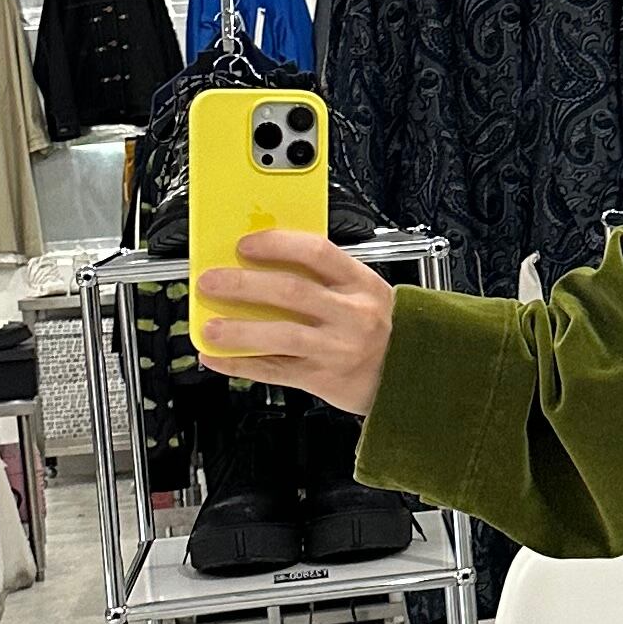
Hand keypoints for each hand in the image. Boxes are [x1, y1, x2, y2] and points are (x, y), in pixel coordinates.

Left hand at [194, 227, 397, 417]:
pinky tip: (218, 358)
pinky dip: (242, 365)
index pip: (316, 252)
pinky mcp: (324, 378)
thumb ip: (324, 279)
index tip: (245, 245)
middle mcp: (351, 314)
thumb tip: (263, 265)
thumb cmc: (383, 330)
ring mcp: (337, 348)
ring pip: (281, 335)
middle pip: (291, 292)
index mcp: (360, 283)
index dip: (276, 245)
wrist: (412, 376)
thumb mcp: (364, 293)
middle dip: (243, 284)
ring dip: (238, 331)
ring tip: (209, 327)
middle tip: (211, 281)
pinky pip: (276, 370)